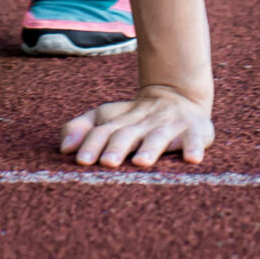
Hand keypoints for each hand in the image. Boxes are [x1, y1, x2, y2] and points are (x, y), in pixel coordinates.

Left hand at [59, 85, 212, 168]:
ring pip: (159, 136)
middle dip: (117, 147)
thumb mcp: (108, 118)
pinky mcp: (195, 130)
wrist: (180, 96)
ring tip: (141, 162)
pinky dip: (194, 147)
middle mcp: (144, 122)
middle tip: (107, 162)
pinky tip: (192, 159)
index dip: (92, 143)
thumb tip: (63, 148)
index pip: (103, 130)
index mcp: (121, 120)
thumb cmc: (136, 118)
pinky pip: (196, 138)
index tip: (81, 160)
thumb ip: (82, 129)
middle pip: (128, 134)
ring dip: (150, 148)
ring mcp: (170, 125)